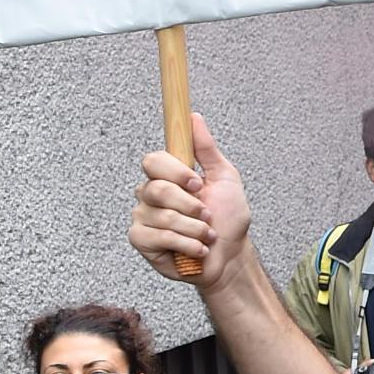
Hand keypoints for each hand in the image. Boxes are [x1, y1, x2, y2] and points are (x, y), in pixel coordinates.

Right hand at [131, 113, 249, 280]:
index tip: (198, 183)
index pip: (152, 161)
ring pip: (162, 216)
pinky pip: (158, 237)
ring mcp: (143, 217)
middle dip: (191, 206)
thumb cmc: (228, 218)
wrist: (231, 255)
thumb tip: (194, 118)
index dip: (176, 172)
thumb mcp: (224, 178)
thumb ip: (206, 149)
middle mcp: (150, 194)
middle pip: (157, 189)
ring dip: (195, 228)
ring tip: (205, 234)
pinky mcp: (142, 240)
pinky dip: (187, 244)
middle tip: (207, 215)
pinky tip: (197, 249)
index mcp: (167, 177)